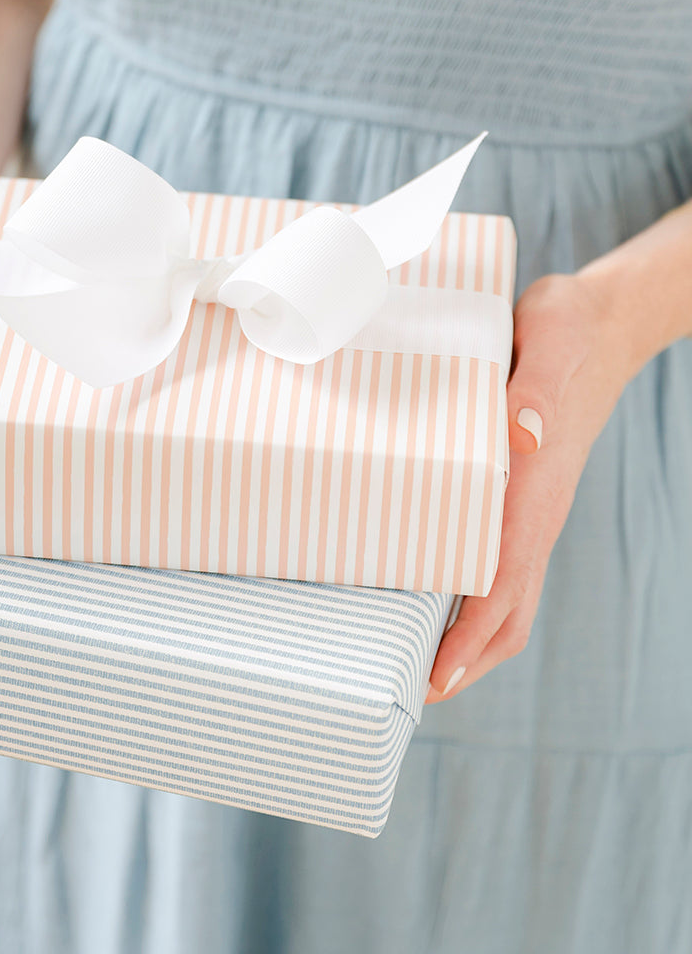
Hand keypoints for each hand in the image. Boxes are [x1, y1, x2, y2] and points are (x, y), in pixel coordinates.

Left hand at [426, 271, 636, 701]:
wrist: (601, 325)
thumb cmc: (566, 331)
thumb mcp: (549, 341)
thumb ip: (536, 387)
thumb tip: (520, 437)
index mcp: (535, 489)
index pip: (503, 582)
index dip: (469, 635)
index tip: (434, 677)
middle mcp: (536, 513)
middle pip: (509, 611)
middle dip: (466, 658)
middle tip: (415, 691)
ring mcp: (532, 512)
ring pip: (509, 597)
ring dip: (471, 640)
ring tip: (423, 667)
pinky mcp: (524, 500)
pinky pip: (503, 567)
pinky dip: (474, 603)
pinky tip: (439, 602)